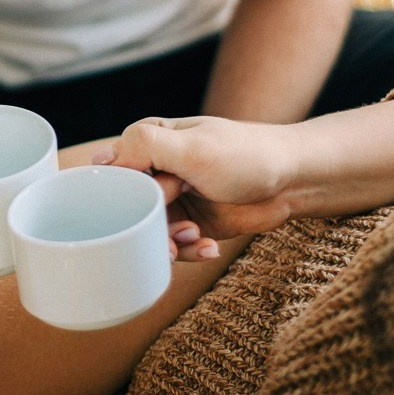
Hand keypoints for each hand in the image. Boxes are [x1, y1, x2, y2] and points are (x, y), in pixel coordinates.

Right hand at [94, 116, 299, 255]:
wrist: (293, 179)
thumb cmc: (245, 154)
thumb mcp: (191, 147)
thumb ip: (144, 147)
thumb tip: (100, 160)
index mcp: (148, 142)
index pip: (109, 169)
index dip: (118, 193)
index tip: (145, 201)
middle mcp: (156, 171)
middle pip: (126, 207)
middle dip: (145, 224)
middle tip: (173, 227)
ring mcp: (174, 200)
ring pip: (149, 232)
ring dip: (168, 243)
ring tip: (194, 239)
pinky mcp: (192, 224)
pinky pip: (176, 246)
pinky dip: (190, 251)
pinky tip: (209, 247)